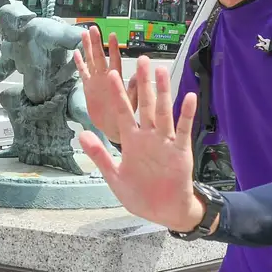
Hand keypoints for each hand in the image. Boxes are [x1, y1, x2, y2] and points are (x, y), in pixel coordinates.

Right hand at [74, 29, 137, 143]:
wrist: (113, 128)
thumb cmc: (125, 116)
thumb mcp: (132, 104)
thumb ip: (134, 90)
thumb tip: (138, 77)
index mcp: (116, 79)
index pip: (114, 60)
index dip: (113, 48)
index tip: (113, 35)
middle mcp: (105, 77)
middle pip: (100, 56)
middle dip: (96, 42)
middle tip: (93, 28)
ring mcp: (96, 81)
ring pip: (91, 61)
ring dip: (88, 48)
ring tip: (84, 34)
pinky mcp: (88, 88)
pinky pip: (82, 72)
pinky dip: (79, 64)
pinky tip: (76, 54)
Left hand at [77, 56, 201, 231]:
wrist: (163, 211)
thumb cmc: (138, 194)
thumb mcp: (113, 175)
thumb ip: (99, 155)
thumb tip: (82, 134)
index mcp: (130, 141)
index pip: (123, 112)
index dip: (118, 94)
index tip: (112, 75)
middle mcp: (148, 137)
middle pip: (145, 105)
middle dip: (143, 83)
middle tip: (142, 60)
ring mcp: (165, 142)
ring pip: (163, 112)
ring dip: (163, 92)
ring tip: (161, 70)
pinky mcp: (180, 151)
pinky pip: (183, 130)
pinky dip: (186, 114)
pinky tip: (189, 97)